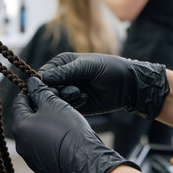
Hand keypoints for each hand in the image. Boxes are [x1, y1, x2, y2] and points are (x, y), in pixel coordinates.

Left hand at [12, 77, 138, 172]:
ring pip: (35, 136)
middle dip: (38, 109)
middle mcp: (20, 144)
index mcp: (19, 126)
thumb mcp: (54, 104)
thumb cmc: (69, 129)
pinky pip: (43, 151)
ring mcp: (31, 159)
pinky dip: (50, 142)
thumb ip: (40, 92)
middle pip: (26, 120)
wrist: (86, 160)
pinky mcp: (42, 169)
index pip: (19, 102)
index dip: (31, 93)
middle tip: (54, 103)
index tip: (42, 89)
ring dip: (44, 126)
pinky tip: (64, 138)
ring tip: (61, 120)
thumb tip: (32, 83)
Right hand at [38, 52, 169, 118]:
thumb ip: (65, 72)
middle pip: (47, 89)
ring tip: (79, 94)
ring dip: (65, 98)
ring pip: (55, 99)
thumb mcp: (87, 66)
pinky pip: (66, 108)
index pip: (43, 74)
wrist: (128, 85)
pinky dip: (74, 105)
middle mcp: (63, 78)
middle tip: (69, 91)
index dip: (43, 81)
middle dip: (55, 91)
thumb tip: (43, 77)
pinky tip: (85, 99)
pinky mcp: (76, 105)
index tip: (49, 86)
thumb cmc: (109, 68)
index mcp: (62, 64)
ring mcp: (69, 92)